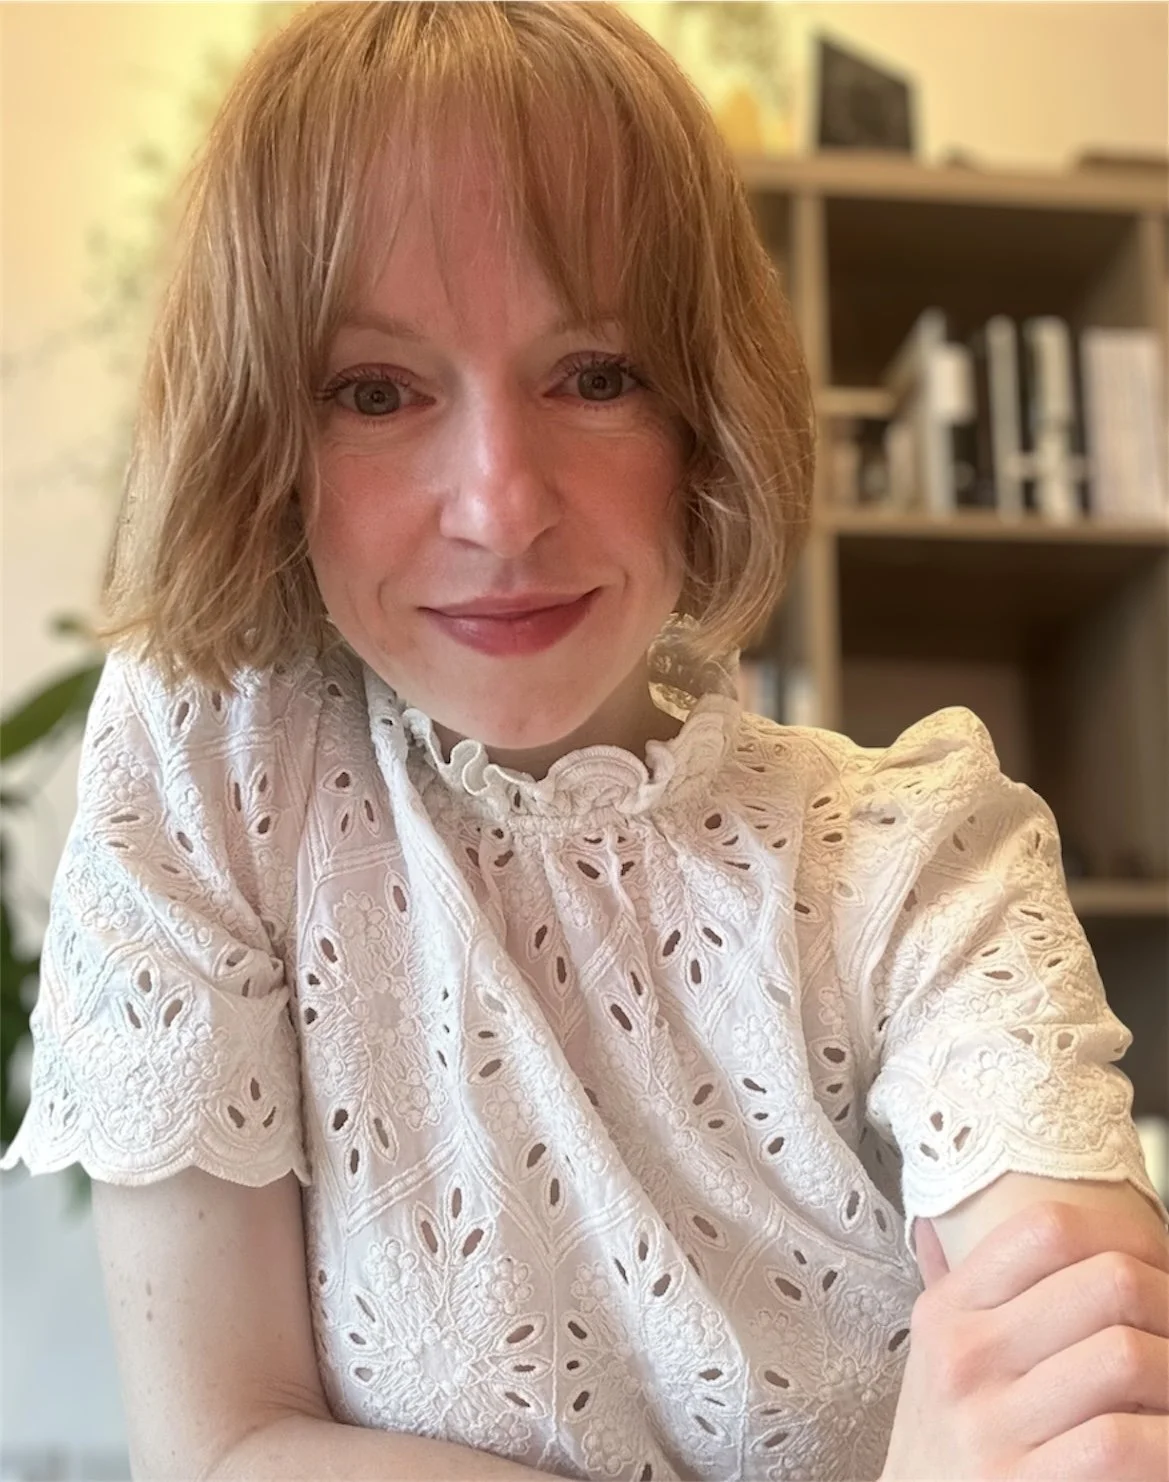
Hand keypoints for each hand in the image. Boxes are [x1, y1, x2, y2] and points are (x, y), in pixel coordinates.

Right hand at [880, 1202, 1168, 1480]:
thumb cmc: (944, 1444)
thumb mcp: (932, 1361)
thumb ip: (950, 1293)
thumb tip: (941, 1225)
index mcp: (949, 1311)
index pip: (1047, 1229)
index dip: (1126, 1235)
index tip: (1159, 1263)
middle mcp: (967, 1357)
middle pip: (1107, 1283)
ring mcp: (993, 1425)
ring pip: (1127, 1356)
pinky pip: (1123, 1444)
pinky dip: (1166, 1441)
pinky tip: (1167, 1439)